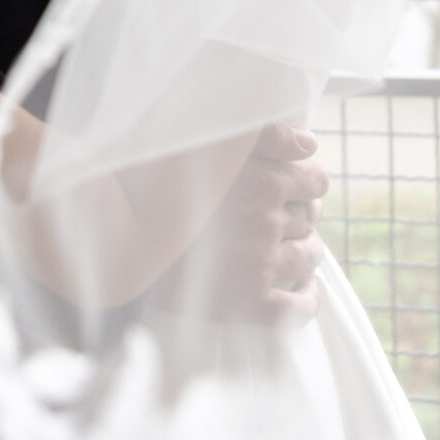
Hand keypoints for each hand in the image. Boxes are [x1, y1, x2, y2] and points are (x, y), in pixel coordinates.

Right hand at [149, 122, 328, 324]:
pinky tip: (301, 287)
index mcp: (262, 181)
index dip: (307, 179)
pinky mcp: (252, 304)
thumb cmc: (163, 180)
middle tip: (282, 211)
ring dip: (306, 249)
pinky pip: (302, 307)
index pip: (315, 179)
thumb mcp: (210, 142)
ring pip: (310, 256)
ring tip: (288, 244)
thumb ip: (266, 133)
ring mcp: (261, 265)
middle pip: (311, 215)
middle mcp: (266, 222)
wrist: (124, 238)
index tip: (293, 181)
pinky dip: (308, 297)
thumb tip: (309, 141)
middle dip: (302, 211)